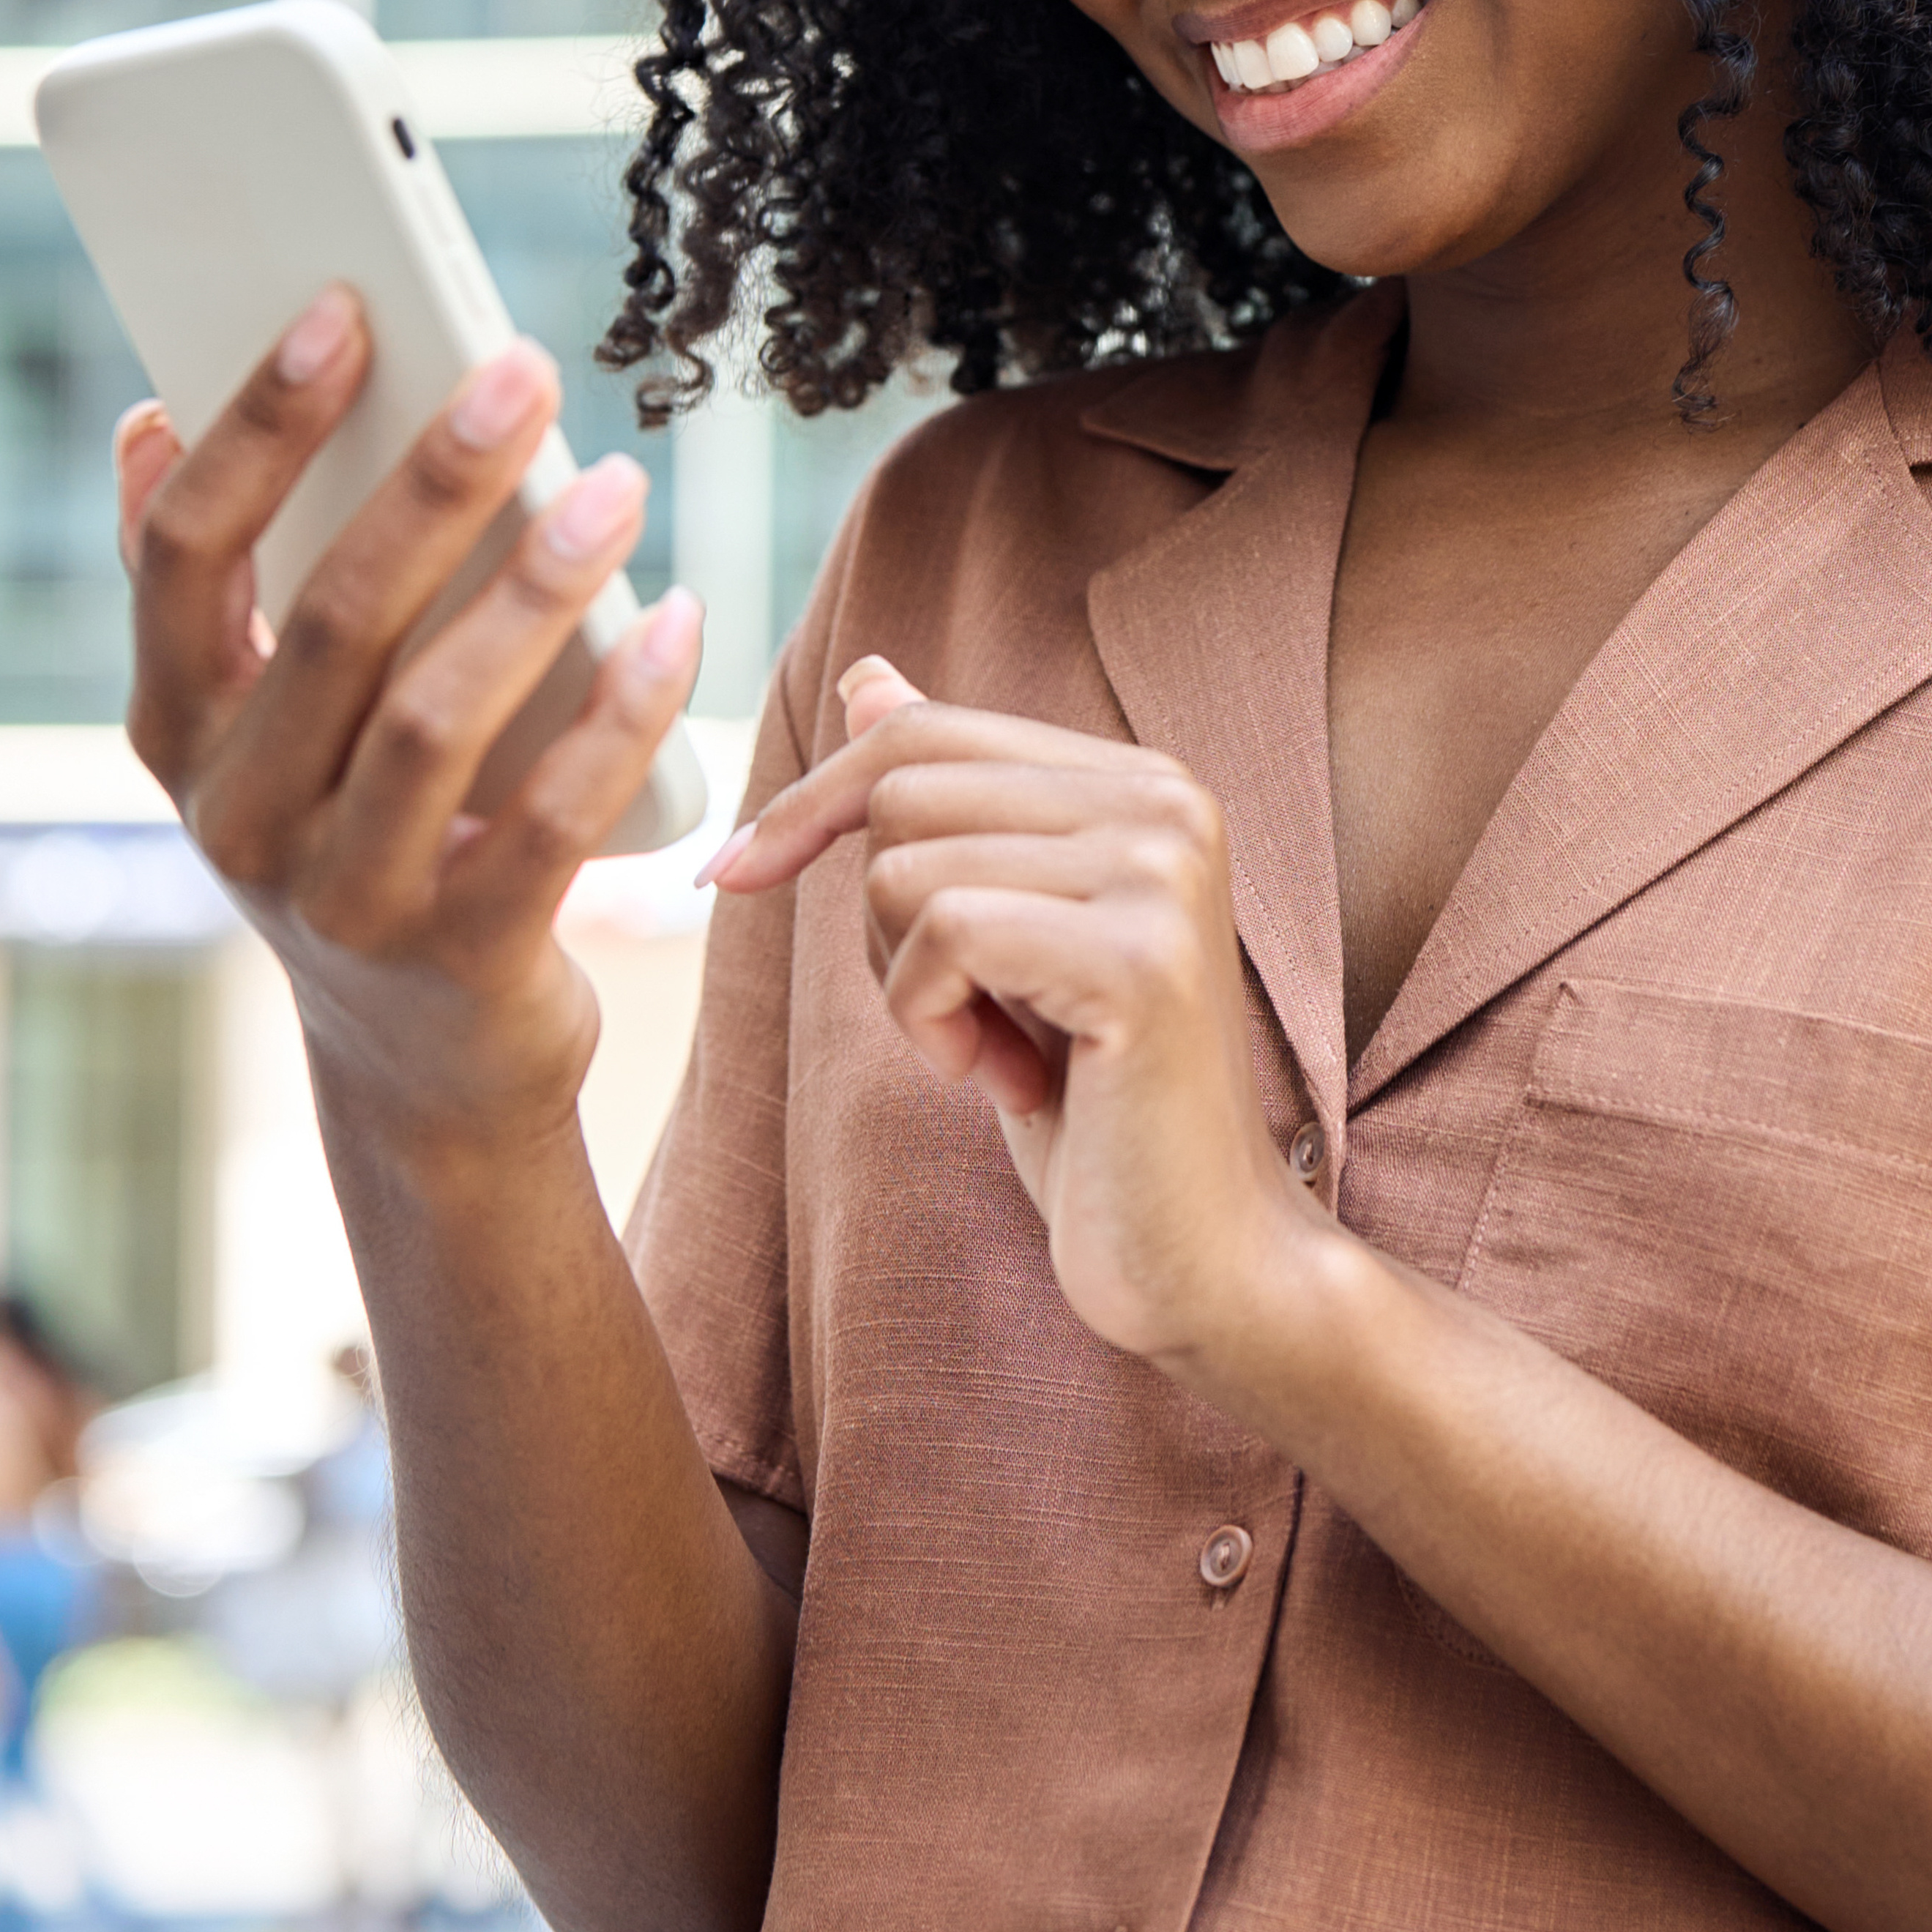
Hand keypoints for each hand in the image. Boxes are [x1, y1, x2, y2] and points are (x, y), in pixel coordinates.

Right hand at [118, 292, 701, 1168]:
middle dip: (434, 479)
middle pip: (334, 617)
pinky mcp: (459, 959)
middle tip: (523, 370)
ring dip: (536, 587)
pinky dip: (619, 714)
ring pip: (437, 718)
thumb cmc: (352, 828)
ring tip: (618, 484)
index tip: (347, 307)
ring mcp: (341, 898)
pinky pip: (549, 822)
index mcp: (175, 726)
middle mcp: (235, 816)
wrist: (418, 1063)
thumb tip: (150, 418)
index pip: (188, 552)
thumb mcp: (259, 723)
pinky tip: (675, 623)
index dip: (259, 425)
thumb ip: (211, 584)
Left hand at [704, 657, 1318, 1380]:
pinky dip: (929, 1022)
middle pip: (901, 789)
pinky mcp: (1140, 957)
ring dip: (908, 985)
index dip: (812, 801)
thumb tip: (867, 676)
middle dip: (879, 921)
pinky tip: (1004, 1083)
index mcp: (1141, 783)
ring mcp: (1162, 872)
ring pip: (905, 865)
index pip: (923, 728)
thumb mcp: (1001, 940)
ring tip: (995, 1054)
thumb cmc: (1096, 1106)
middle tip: (961, 1019)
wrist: (1199, 1255)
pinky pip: (942, 936)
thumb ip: (954, 804)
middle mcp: (1167, 800)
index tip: (732, 874)